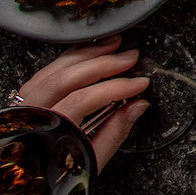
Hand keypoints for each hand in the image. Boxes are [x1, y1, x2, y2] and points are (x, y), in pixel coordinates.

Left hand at [15, 36, 150, 169]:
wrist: (26, 186)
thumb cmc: (53, 178)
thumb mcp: (89, 162)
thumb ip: (113, 133)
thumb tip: (138, 105)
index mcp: (47, 133)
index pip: (83, 100)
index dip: (115, 88)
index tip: (139, 84)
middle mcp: (31, 115)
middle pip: (67, 79)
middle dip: (103, 64)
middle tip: (131, 57)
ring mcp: (24, 106)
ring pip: (53, 70)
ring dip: (86, 54)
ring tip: (112, 45)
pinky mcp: (25, 100)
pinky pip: (45, 72)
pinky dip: (68, 60)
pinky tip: (87, 54)